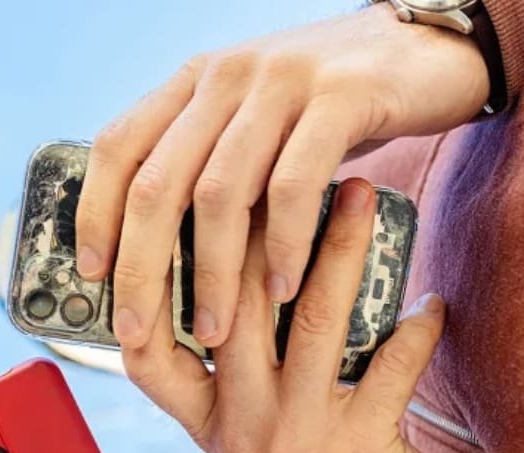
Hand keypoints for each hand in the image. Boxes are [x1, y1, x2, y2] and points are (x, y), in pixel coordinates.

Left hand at [76, 3, 486, 348]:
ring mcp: (280, 81)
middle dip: (140, 267)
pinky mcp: (340, 97)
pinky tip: (284, 289)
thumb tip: (156, 252)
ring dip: (213, 274)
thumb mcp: (257, 123)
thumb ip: (211, 163)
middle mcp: (226, 76)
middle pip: (157, 182)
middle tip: (137, 329)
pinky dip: (283, 246)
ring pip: (219, 193)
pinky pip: (293, 186)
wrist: (433, 49)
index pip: (117, 146)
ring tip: (215, 331)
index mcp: (194, 81)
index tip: (91, 273)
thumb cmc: (333, 108)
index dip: (95, 212)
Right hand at [125, 178, 452, 452]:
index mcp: (203, 421)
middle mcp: (238, 429)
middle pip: (235, 310)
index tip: (168, 217)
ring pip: (311, 323)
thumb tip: (221, 253)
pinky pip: (391, 370)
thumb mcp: (241, 424)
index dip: (147, 289)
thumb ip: (220, 365)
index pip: (146, 354)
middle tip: (283, 159)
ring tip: (361, 192)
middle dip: (259, 226)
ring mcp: (297, 440)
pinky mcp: (360, 448)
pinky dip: (415, 329)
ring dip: (341, 249)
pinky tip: (429, 300)